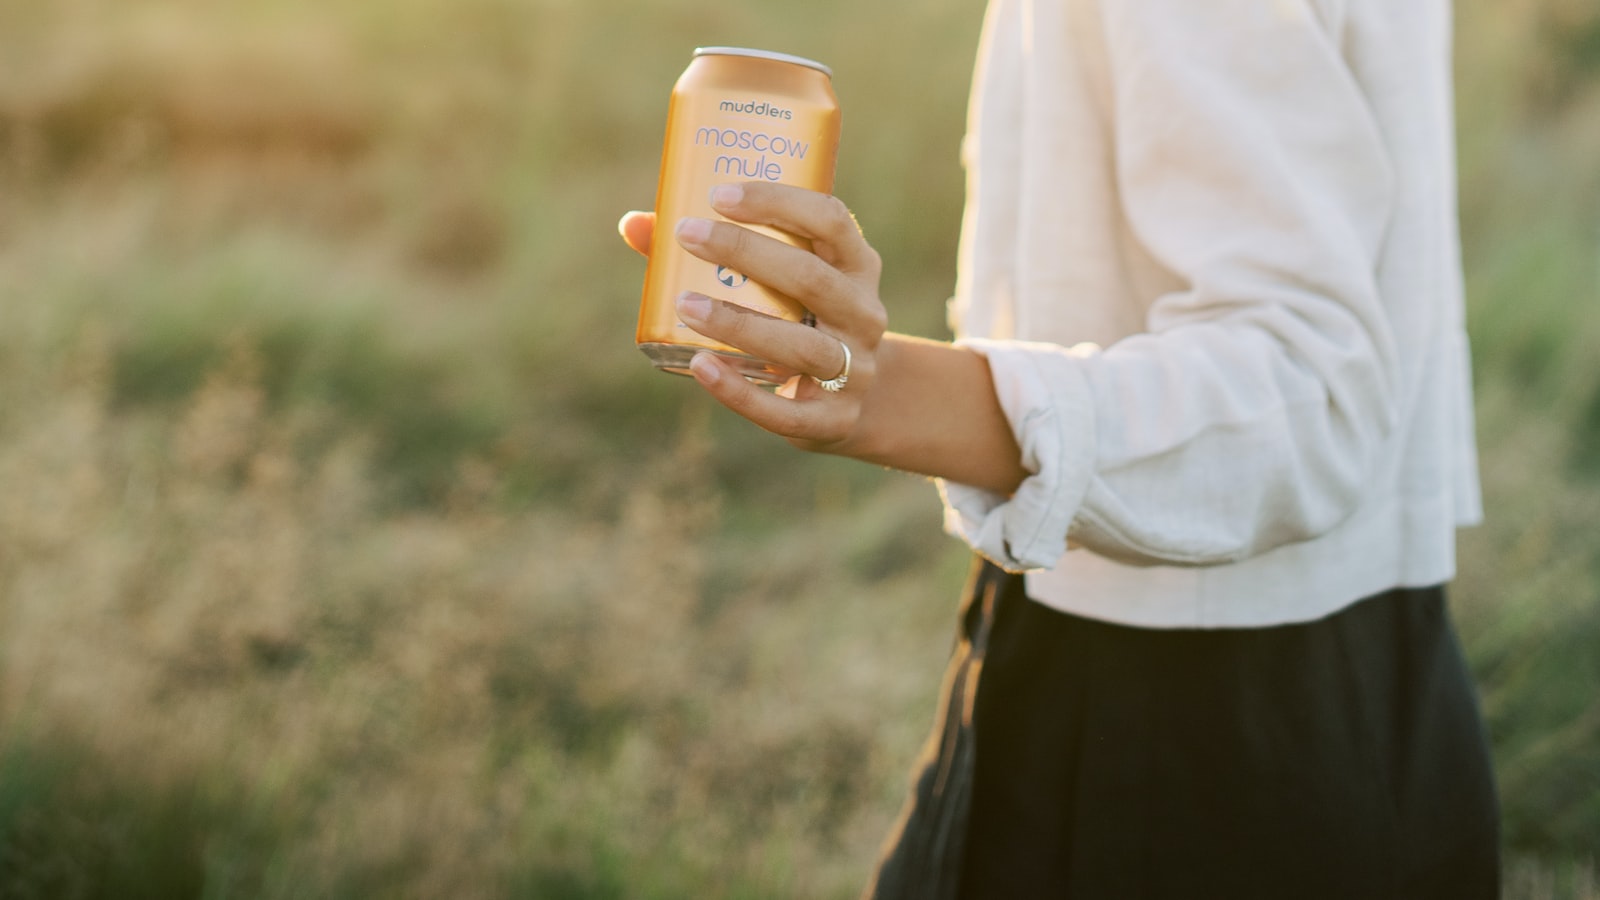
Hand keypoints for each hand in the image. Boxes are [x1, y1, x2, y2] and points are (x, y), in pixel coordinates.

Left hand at [619, 183, 886, 454]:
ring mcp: (855, 370)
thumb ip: (717, 254)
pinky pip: (784, 410)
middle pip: (810, 277)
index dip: (778, 202)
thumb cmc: (802, 324)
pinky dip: (739, 390)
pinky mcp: (835, 420)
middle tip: (687, 235)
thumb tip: (634, 226)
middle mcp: (864, 314)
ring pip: (801, 345)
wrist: (854, 405)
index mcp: (858, 267)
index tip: (718, 195)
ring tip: (685, 304)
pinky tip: (701, 367)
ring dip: (739, 323)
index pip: (830, 220)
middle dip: (745, 251)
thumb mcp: (785, 284)